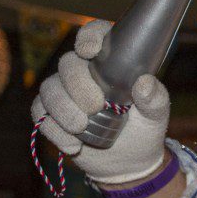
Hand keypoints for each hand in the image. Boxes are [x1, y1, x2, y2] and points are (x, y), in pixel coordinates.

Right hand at [30, 19, 170, 184]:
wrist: (130, 162)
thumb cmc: (144, 130)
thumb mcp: (156, 115)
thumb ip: (155, 99)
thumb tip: (145, 83)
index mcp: (111, 63)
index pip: (96, 35)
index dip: (89, 37)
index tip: (89, 50)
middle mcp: (84, 73)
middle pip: (68, 64)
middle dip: (78, 85)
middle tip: (96, 107)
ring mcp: (65, 94)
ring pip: (49, 88)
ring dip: (63, 109)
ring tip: (82, 128)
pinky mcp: (52, 115)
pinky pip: (40, 114)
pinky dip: (55, 130)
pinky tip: (73, 145)